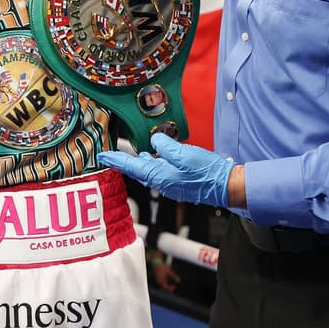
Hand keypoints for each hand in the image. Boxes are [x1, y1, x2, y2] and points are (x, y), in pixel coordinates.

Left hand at [98, 132, 234, 207]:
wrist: (226, 186)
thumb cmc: (207, 172)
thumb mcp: (184, 154)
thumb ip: (165, 146)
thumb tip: (155, 141)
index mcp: (160, 176)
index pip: (131, 166)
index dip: (116, 159)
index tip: (102, 156)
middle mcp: (163, 182)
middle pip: (138, 170)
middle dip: (124, 162)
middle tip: (112, 155)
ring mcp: (171, 184)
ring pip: (149, 171)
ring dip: (138, 163)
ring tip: (131, 155)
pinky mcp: (180, 182)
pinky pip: (160, 172)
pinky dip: (153, 164)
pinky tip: (155, 158)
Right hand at [148, 253, 179, 291]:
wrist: (156, 262)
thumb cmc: (163, 267)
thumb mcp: (169, 271)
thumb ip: (174, 276)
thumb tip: (179, 281)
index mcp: (161, 280)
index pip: (166, 288)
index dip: (171, 288)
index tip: (175, 287)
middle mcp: (158, 281)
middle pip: (164, 288)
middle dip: (169, 288)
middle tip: (174, 287)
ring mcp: (157, 280)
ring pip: (162, 286)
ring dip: (167, 286)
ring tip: (171, 285)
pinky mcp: (157, 278)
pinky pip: (161, 283)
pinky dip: (164, 284)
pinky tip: (167, 282)